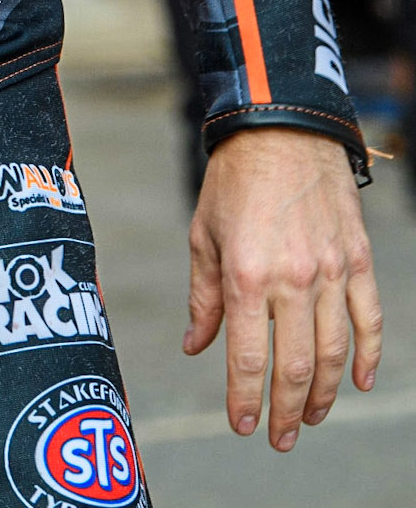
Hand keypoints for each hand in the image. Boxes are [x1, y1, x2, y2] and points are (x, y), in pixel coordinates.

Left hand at [184, 126, 380, 450]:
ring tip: (311, 418)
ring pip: (334, 352)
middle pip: (296, 366)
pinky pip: (368, 319)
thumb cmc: (234, 179)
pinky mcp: (356, 259)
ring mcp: (330, 270)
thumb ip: (204, 296)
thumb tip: (196, 345)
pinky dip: (368, 356)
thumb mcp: (203, 233)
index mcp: (247, 274)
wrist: (281, 127)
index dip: (244, 398)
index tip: (243, 425)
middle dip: (287, 410)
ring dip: (324, 394)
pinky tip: (358, 382)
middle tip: (281, 438)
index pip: (246, 356)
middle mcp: (292, 279)